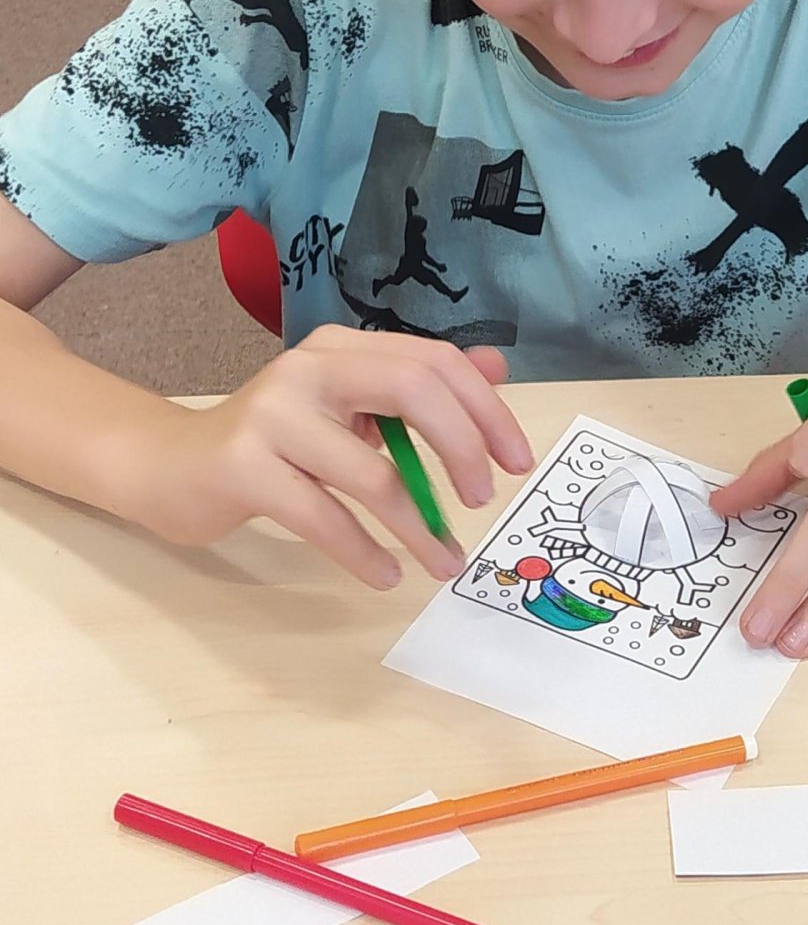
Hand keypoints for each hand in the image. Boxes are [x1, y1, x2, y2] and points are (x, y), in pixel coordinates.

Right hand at [128, 326, 532, 589]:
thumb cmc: (273, 443)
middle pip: (412, 389)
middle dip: (462, 449)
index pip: (434, 361)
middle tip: (483, 500)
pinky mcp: (245, 469)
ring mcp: (272, 416)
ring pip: (371, 473)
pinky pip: (325, 518)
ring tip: (444, 562)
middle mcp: (309, 368)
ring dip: (420, 526)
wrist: (173, 466)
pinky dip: (365, 553)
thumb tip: (495, 366)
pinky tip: (386, 575)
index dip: (486, 410)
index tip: (516, 462)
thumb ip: (415, 387)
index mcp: (341, 348)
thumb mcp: (348, 407)